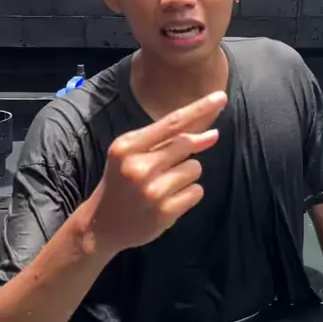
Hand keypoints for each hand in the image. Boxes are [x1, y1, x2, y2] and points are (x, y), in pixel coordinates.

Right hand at [80, 90, 226, 255]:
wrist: (101, 224)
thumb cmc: (122, 181)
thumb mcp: (130, 153)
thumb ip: (164, 140)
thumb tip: (211, 133)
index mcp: (128, 146)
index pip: (171, 122)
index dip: (199, 108)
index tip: (221, 97)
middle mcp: (139, 167)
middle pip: (186, 143)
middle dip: (194, 146)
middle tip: (183, 156)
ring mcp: (152, 191)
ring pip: (195, 168)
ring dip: (188, 174)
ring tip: (166, 184)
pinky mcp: (164, 212)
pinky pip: (196, 191)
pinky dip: (189, 194)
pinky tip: (170, 200)